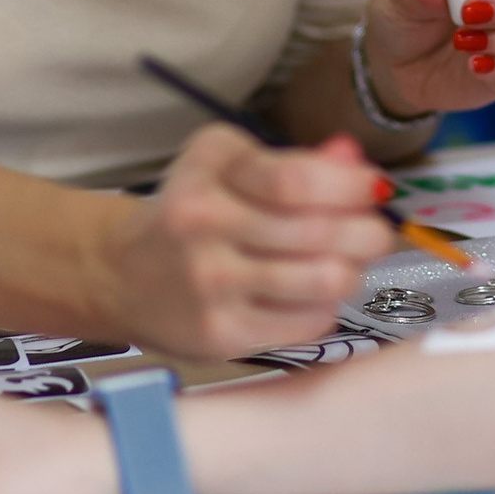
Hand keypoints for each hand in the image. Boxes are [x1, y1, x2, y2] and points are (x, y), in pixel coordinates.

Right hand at [99, 123, 394, 359]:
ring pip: (322, 280)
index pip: (296, 181)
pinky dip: (326, 304)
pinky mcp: (221, 333)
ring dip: (353, 270)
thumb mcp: (229, 165)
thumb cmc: (190, 212)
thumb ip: (295, 161)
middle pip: (317, 234)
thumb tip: (354, 160)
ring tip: (347, 262)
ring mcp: (210, 284)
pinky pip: (308, 321)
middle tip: (375, 232)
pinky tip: (312, 292)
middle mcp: (204, 224)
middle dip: (367, 232)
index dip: (350, 185)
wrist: (119, 274)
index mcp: (209, 171)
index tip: (373, 188)